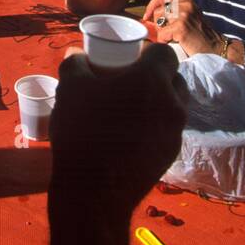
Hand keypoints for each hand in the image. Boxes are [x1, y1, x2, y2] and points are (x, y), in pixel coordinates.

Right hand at [48, 44, 187, 219]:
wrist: (93, 193)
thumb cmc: (82, 133)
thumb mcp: (69, 89)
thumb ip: (75, 63)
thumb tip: (77, 54)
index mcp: (152, 81)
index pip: (164, 53)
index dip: (148, 51)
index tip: (130, 58)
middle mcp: (172, 104)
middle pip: (175, 79)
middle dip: (158, 77)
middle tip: (131, 82)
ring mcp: (175, 133)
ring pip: (174, 107)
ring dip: (158, 102)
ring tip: (131, 109)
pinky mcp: (171, 156)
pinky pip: (167, 131)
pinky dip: (154, 127)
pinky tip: (130, 135)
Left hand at [145, 0, 219, 57]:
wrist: (216, 47)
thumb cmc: (201, 36)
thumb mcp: (190, 17)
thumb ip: (175, 13)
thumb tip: (152, 17)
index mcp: (187, 1)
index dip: (151, 6)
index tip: (147, 16)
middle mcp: (185, 4)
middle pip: (158, 9)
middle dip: (155, 22)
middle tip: (160, 31)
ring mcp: (183, 15)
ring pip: (158, 21)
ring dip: (161, 32)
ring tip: (171, 38)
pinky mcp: (181, 27)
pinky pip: (162, 34)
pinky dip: (164, 41)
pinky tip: (173, 43)